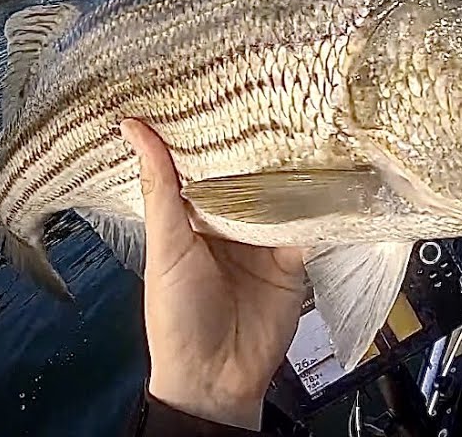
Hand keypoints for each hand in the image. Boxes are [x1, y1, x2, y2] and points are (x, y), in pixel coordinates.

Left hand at [121, 119, 308, 429]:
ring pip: (281, 194)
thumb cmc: (177, 317)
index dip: (210, 130)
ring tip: (307, 121)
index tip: (218, 83)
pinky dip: (316, 205)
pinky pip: (308, 224)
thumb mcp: (166, 247)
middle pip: (248, 174)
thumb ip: (160, 189)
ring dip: (291, 169)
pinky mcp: (294, 258)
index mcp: (192, 217)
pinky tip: (328, 175)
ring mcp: (264, 240)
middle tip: (275, 90)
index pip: (204, 163)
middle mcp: (230, 223)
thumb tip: (133, 128)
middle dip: (259, 144)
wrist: (217, 378)